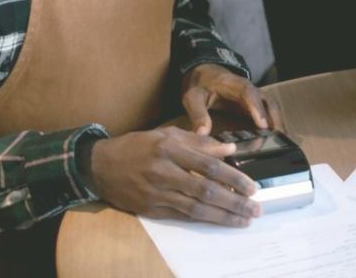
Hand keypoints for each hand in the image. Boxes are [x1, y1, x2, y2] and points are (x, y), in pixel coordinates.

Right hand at [83, 127, 260, 225]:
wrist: (101, 166)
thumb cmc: (138, 146)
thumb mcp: (167, 134)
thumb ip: (199, 141)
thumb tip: (230, 148)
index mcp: (170, 148)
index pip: (209, 165)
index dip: (233, 178)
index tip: (252, 187)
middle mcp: (164, 172)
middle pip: (206, 190)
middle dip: (234, 202)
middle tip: (255, 209)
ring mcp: (157, 193)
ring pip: (196, 208)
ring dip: (222, 216)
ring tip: (243, 220)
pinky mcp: (151, 209)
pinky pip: (182, 216)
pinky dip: (203, 219)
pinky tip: (219, 221)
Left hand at [181, 64, 282, 134]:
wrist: (204, 75)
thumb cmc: (200, 86)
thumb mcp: (193, 98)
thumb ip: (198, 114)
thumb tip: (202, 134)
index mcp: (234, 84)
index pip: (249, 93)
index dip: (257, 108)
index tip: (262, 125)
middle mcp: (249, 90)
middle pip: (268, 101)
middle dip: (275, 119)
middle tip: (278, 140)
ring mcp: (254, 97)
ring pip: (272, 108)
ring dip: (277, 123)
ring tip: (280, 143)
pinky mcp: (254, 106)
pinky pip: (268, 113)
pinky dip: (273, 125)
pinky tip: (274, 141)